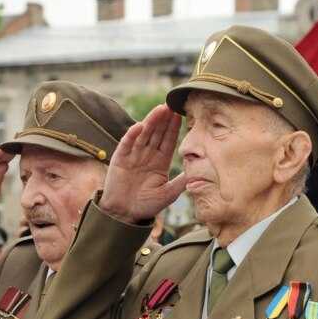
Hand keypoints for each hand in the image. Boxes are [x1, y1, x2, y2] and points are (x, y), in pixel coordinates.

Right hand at [98, 105, 187, 224]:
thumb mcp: (168, 193)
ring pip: (144, 135)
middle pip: (157, 133)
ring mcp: (133, 155)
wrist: (124, 214)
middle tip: (172, 104)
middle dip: (164, 119)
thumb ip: (181, 182)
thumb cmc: (146, 205)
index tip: (181, 114)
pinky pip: (126, 144)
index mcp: (160, 161)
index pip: (168, 141)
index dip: (174, 128)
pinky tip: (139, 126)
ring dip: (151, 122)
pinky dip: (132, 135)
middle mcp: (147, 155)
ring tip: (159, 109)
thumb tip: (198, 172)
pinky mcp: (120, 159)